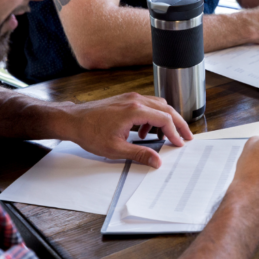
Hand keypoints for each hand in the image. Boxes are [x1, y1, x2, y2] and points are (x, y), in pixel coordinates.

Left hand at [54, 92, 192, 168]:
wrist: (72, 120)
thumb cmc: (90, 132)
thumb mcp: (115, 149)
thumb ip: (139, 154)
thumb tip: (156, 161)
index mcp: (135, 110)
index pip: (164, 119)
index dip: (175, 132)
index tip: (180, 143)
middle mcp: (136, 100)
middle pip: (166, 109)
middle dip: (178, 123)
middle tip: (186, 136)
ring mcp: (131, 98)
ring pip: (158, 105)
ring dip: (165, 119)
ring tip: (164, 136)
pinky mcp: (126, 99)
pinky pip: (147, 105)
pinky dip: (152, 117)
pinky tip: (144, 132)